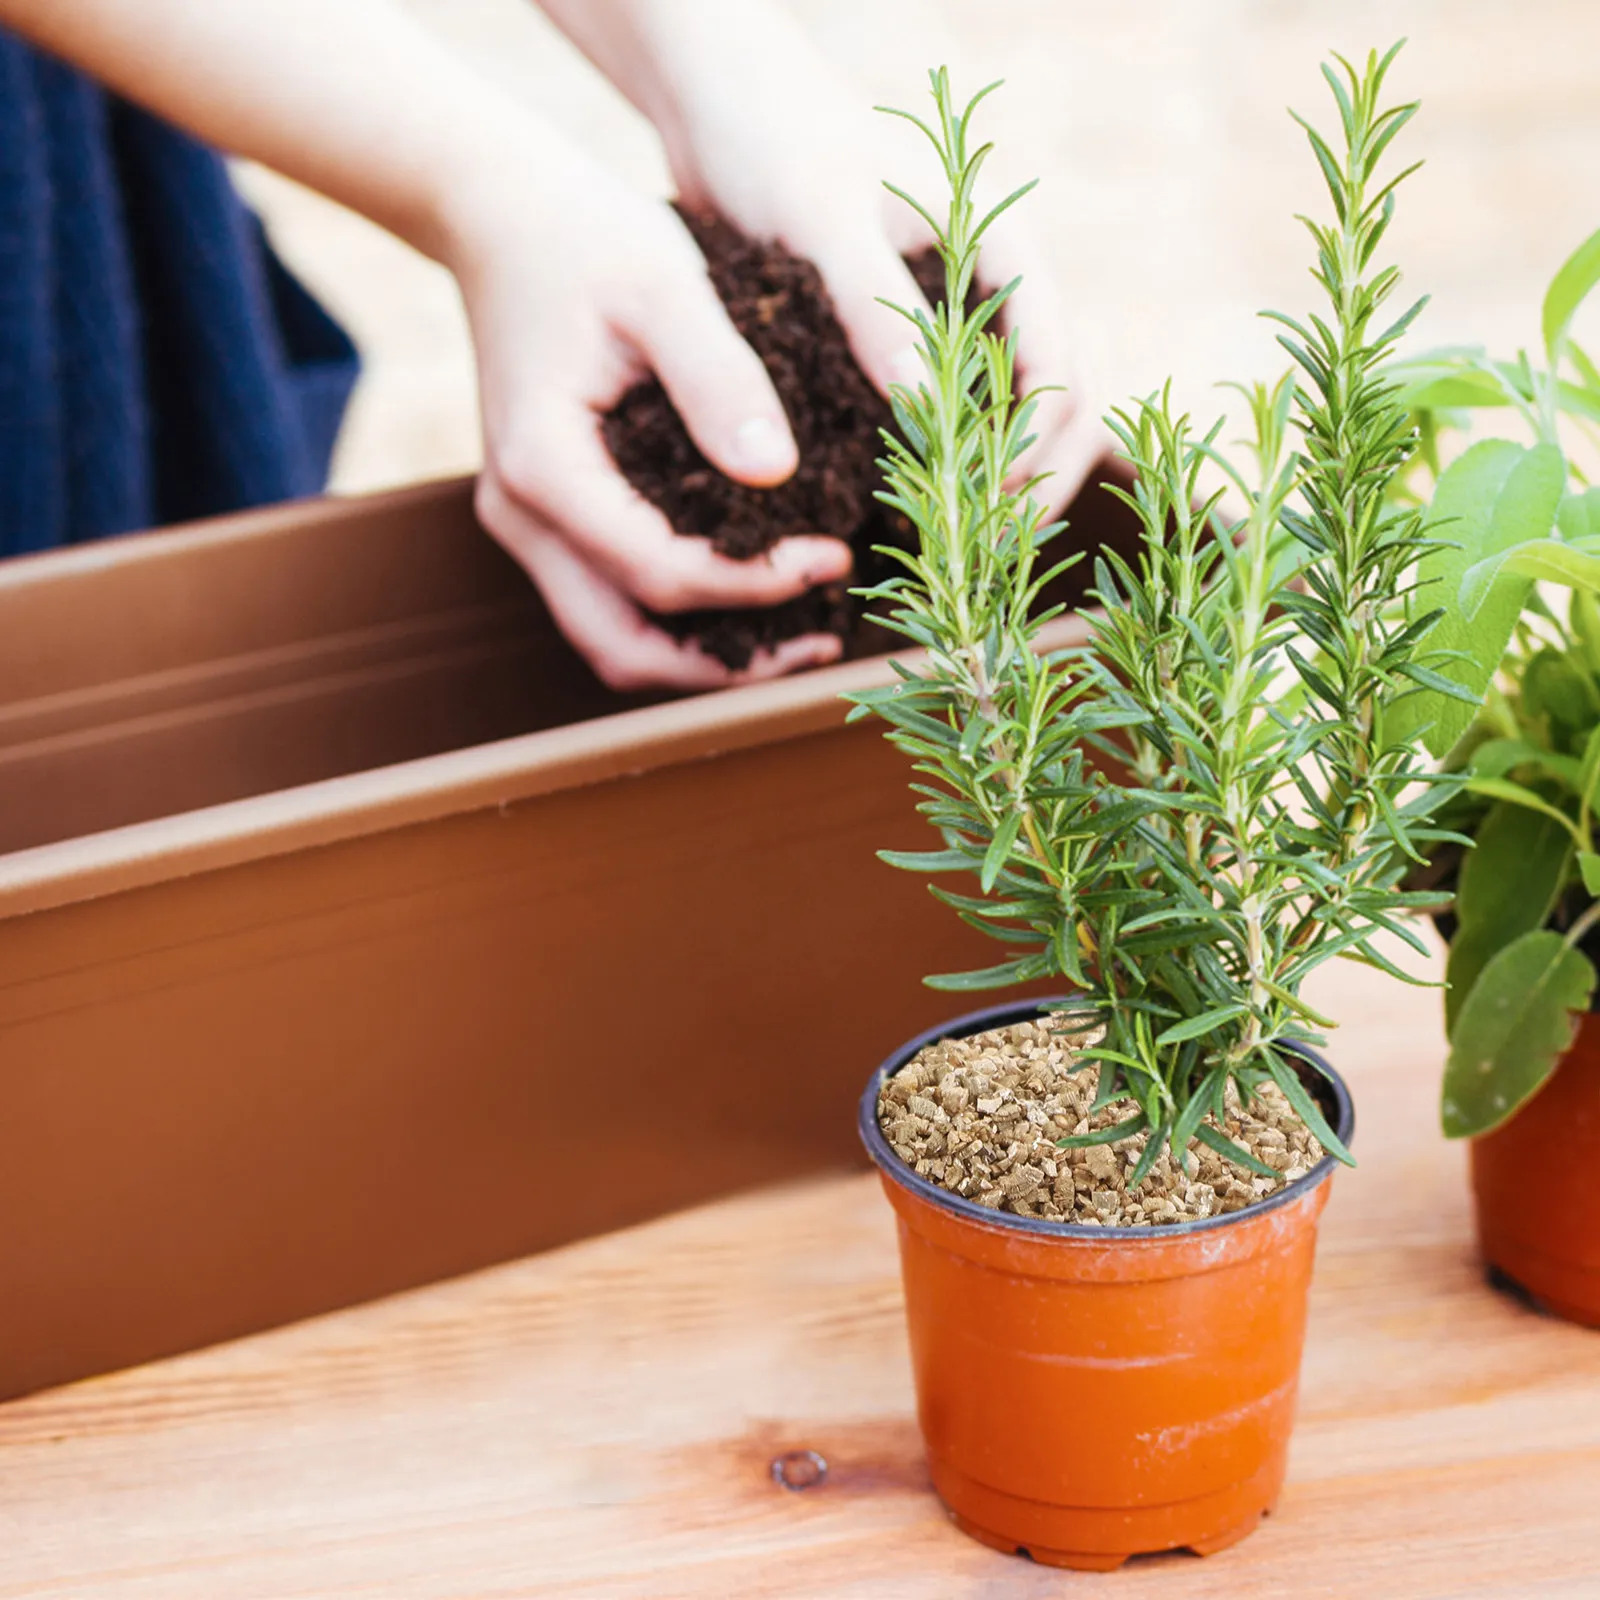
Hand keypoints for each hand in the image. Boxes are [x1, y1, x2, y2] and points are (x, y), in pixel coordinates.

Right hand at [445, 125, 852, 691]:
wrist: (496, 211)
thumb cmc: (584, 234)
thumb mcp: (666, 285)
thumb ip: (718, 378)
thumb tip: (777, 472)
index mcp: (545, 469)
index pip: (659, 575)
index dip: (754, 584)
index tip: (834, 557)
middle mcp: (521, 516)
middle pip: (622, 645)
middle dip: (726, 664)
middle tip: (821, 638)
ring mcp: (526, 523)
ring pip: (612, 637)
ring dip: (702, 654)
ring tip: (798, 632)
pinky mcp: (547, 515)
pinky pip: (611, 597)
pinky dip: (680, 615)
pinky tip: (753, 589)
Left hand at [542, 0, 1110, 514]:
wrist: (718, 106)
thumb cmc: (776, 142)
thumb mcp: (823, 224)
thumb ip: (876, 313)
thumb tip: (929, 417)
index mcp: (1004, 249)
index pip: (1062, 370)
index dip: (1037, 451)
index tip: (987, 509)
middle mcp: (996, 290)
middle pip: (1061, 408)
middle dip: (1031, 484)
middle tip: (977, 554)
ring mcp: (959, 320)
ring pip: (1016, 422)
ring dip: (997, 486)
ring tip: (953, 550)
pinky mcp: (910, 345)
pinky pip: (956, 419)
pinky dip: (947, 469)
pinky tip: (909, 514)